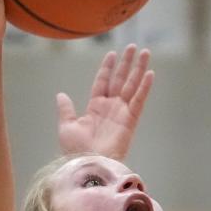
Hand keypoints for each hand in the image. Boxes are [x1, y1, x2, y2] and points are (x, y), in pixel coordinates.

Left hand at [56, 46, 153, 160]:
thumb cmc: (75, 150)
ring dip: (139, 69)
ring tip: (145, 52)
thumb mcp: (67, 127)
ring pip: (132, 86)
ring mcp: (121, 113)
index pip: (102, 82)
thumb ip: (66, 110)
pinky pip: (138, 101)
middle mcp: (110, 107)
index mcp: (95, 107)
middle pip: (120, 80)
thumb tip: (60, 94)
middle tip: (133, 47)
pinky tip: (150, 73)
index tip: (112, 53)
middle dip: (126, 63)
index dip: (107, 68)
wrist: (88, 164)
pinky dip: (144, 87)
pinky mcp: (130, 121)